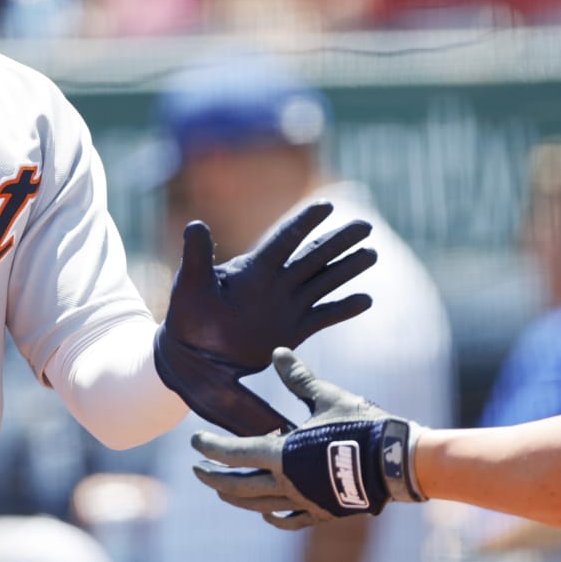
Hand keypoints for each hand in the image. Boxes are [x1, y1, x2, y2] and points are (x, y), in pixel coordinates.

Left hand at [155, 201, 376, 433]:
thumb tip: (195, 224)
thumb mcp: (191, 284)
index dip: (305, 222)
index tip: (327, 205)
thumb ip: (197, 256)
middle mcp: (276, 284)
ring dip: (347, 269)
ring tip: (372, 254)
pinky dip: (344, 309)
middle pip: (314, 256)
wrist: (192, 355)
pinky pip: (323, 316)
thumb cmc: (188, 317)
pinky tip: (366, 299)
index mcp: (254, 269)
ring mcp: (286, 307)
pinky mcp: (292, 331)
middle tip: (366, 225)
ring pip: (324, 282)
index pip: (285, 239)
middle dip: (339, 241)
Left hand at [191, 349, 425, 528]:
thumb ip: (299, 378)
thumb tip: (279, 353)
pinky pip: (289, 519)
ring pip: (258, 506)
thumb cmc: (361, 425)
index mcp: (282, 454)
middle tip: (197, 470)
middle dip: (212, 478)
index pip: (233, 453)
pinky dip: (272, 516)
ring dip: (235, 497)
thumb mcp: (327, 397)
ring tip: (223, 490)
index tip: (193, 442)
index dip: (210, 448)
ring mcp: (304, 501)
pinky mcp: (322, 512)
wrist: (395, 461)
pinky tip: (266, 514)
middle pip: (237, 486)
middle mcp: (287, 483)